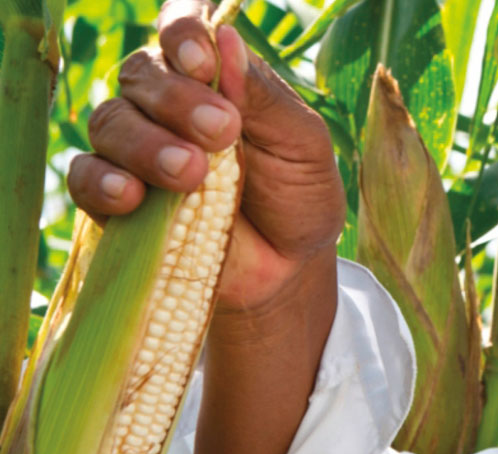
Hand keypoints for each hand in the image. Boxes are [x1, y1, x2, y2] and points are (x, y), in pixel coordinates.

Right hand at [69, 0, 345, 312]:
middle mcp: (167, 104)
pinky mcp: (113, 198)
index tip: (202, 59)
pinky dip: (102, 182)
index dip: (183, 31)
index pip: (184, 30)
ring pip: (110, 121)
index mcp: (216, 78)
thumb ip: (265, 97)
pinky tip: (132, 196)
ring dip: (146, 144)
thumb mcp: (302, 146)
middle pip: (142, 73)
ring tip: (190, 174)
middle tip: (220, 132)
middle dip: (177, 99)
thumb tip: (226, 38)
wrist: (288, 269)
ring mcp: (135, 148)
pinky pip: (84, 176)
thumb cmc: (299, 197)